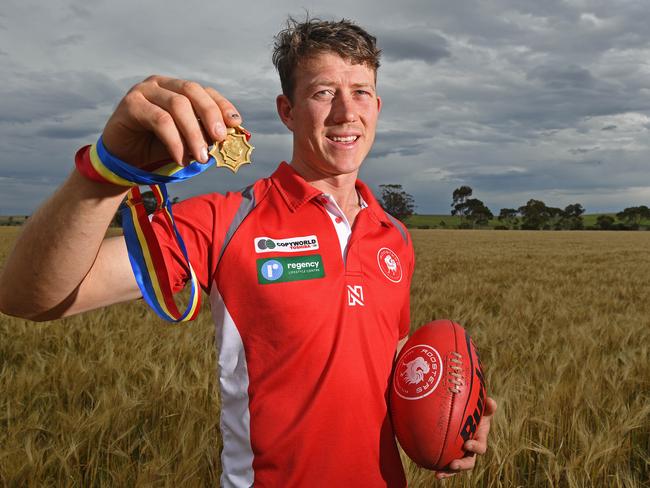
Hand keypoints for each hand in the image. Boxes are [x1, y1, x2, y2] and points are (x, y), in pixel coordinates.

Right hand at [102, 75, 242, 166]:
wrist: (124, 161)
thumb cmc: (156, 149)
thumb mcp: (186, 142)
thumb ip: (203, 136)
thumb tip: (227, 137)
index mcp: (177, 89)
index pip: (204, 91)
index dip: (222, 105)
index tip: (236, 123)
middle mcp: (162, 84)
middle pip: (192, 91)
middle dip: (210, 115)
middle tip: (219, 139)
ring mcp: (145, 91)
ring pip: (177, 106)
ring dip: (193, 134)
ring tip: (201, 157)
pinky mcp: (131, 104)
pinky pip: (160, 120)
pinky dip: (175, 141)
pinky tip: (180, 158)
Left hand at [436, 396, 496, 479]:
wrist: (462, 413)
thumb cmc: (474, 410)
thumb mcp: (482, 407)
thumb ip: (488, 405)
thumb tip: (491, 402)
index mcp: (479, 440)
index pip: (480, 447)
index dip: (475, 448)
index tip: (467, 444)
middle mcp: (469, 450)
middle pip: (468, 463)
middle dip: (461, 466)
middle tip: (452, 464)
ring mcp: (458, 454)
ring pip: (454, 467)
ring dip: (447, 472)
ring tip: (438, 475)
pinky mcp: (447, 454)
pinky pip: (440, 461)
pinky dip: (431, 464)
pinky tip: (419, 465)